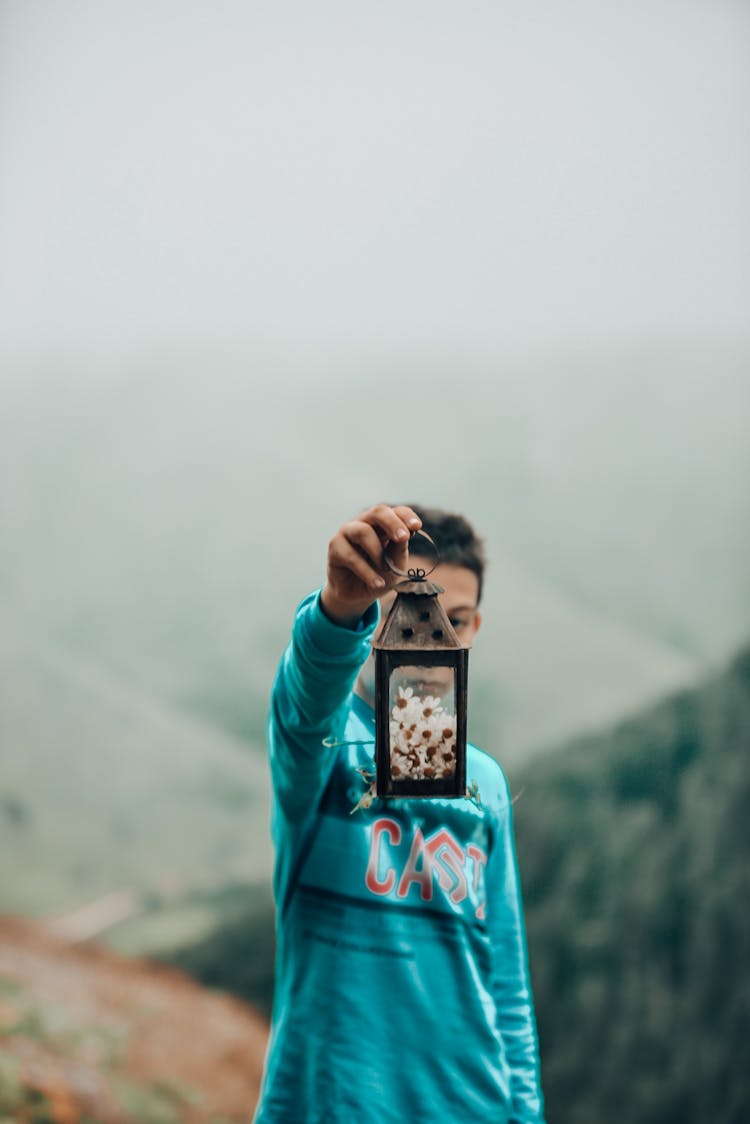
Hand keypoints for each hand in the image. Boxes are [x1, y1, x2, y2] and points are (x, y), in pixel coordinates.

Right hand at [320, 504, 421, 626]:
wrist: (359, 594)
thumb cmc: (379, 574)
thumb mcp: (396, 563)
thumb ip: (399, 548)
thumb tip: (406, 534)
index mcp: (383, 524)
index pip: (396, 511)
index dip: (406, 516)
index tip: (416, 527)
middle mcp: (364, 523)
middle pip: (377, 512)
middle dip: (393, 523)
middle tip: (403, 537)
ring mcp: (347, 533)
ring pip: (362, 531)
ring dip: (377, 552)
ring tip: (385, 569)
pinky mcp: (335, 547)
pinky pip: (351, 556)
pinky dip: (367, 572)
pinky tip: (377, 583)